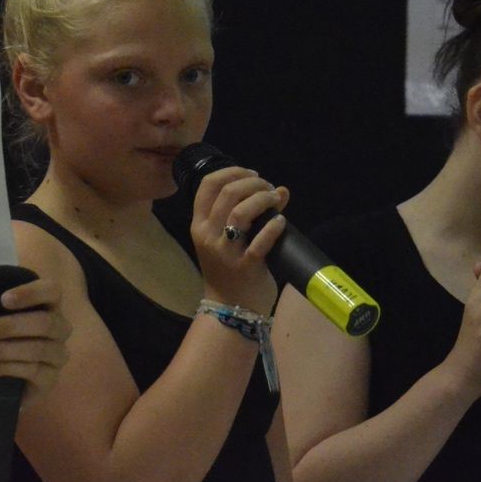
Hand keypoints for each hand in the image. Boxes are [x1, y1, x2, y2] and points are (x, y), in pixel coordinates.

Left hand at [0, 268, 71, 404]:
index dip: (31, 293)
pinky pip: (32, 371)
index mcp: (44, 302)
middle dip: (11, 326)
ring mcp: (56, 354)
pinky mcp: (49, 379)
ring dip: (3, 350)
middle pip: (46, 322)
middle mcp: (57, 326)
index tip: (3, 300)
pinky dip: (4, 367)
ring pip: (38, 349)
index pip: (52, 290)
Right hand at [188, 165, 287, 314]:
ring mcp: (225, 252)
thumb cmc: (229, 270)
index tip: (252, 174)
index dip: (232, 172)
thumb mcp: (228, 240)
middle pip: (227, 193)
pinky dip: (273, 228)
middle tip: (268, 187)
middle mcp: (208, 235)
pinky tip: (281, 222)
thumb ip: (250, 213)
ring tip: (275, 199)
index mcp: (200, 225)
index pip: (208, 185)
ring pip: (240, 212)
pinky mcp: (244, 266)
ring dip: (262, 199)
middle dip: (252, 183)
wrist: (231, 309)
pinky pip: (260, 242)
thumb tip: (280, 190)